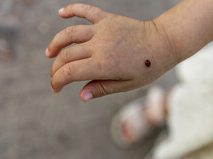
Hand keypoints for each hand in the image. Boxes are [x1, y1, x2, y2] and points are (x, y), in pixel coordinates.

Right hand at [46, 4, 176, 101]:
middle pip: (66, 56)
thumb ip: (102, 88)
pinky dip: (72, 10)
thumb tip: (81, 96)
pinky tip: (61, 13)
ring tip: (49, 53)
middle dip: (56, 69)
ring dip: (56, 43)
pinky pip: (85, 11)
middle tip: (55, 77)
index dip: (57, 81)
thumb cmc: (148, 67)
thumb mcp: (127, 84)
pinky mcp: (107, 19)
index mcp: (103, 64)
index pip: (69, 73)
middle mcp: (98, 45)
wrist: (163, 43)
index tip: (56, 88)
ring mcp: (102, 30)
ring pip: (69, 34)